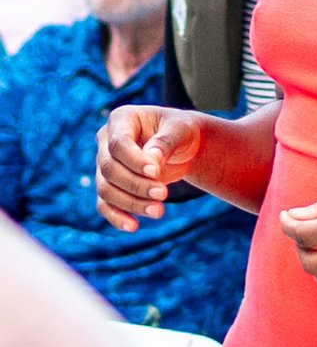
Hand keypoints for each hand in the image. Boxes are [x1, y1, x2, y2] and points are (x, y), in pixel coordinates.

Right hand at [95, 106, 204, 231]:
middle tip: (163, 195)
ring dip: (130, 203)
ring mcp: (104, 164)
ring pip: (106, 189)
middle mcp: (106, 141)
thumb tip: (152, 160)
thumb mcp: (180, 130)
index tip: (156, 172)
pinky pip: (104, 204)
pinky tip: (133, 226)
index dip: (134, 161)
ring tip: (159, 211)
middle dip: (136, 185)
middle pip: (109, 169)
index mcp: (122, 119)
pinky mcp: (109, 184)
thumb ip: (165, 142)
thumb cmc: (181, 130)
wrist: (182, 144)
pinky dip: (116, 217)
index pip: (118, 144)